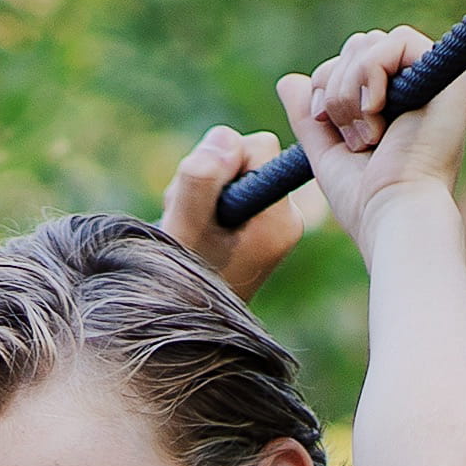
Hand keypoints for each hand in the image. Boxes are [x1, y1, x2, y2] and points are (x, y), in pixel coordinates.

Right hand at [157, 124, 310, 305]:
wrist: (180, 327)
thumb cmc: (180, 284)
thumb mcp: (185, 226)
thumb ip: (202, 178)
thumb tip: (227, 138)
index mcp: (280, 221)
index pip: (260, 147)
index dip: (223, 161)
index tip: (204, 199)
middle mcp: (285, 220)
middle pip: (247, 153)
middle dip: (211, 174)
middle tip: (190, 216)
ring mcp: (272, 224)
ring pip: (233, 169)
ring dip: (201, 189)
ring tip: (189, 228)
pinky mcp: (256, 227)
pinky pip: (229, 188)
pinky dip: (204, 201)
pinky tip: (194, 230)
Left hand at [276, 26, 465, 250]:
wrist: (395, 217)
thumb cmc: (366, 201)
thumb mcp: (327, 153)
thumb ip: (310, 117)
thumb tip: (287, 81)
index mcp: (398, 103)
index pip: (353, 61)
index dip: (327, 81)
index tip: (323, 121)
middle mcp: (423, 88)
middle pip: (361, 45)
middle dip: (336, 85)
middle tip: (347, 134)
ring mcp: (441, 83)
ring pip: (373, 43)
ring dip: (350, 88)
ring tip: (363, 134)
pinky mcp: (455, 80)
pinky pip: (398, 41)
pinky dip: (372, 75)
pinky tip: (376, 115)